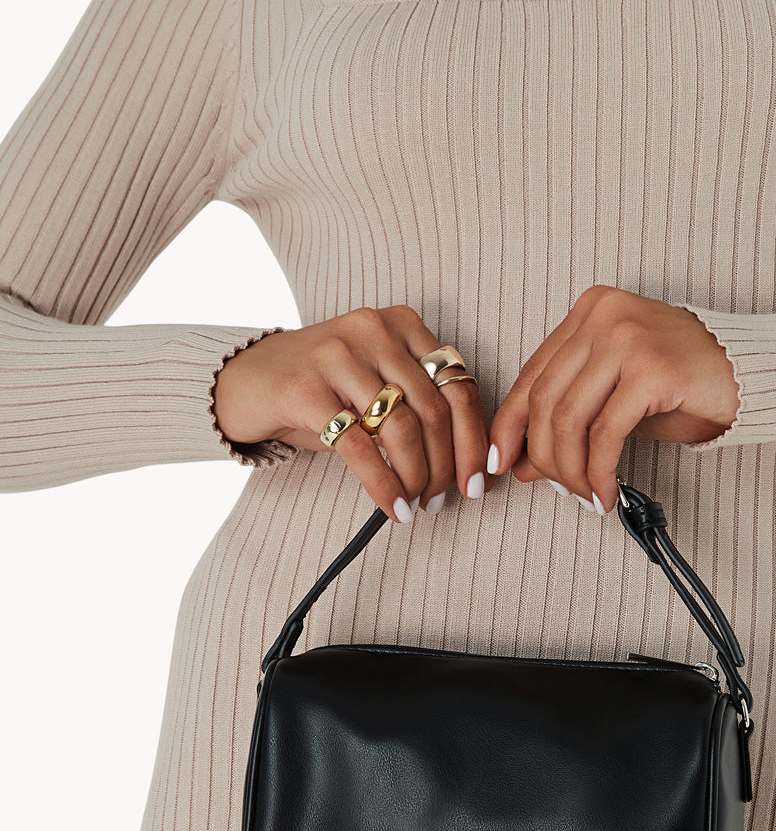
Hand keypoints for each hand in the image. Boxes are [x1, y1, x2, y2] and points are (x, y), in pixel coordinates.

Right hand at [213, 306, 498, 521]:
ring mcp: (336, 354)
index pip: (458, 384)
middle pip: (435, 409)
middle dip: (446, 465)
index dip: (473, 439)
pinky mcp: (304, 387)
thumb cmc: (319, 390)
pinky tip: (392, 506)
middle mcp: (373, 330)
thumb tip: (465, 460)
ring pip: (402, 428)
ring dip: (417, 476)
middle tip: (442, 500)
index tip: (478, 480)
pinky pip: (359, 446)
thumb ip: (418, 403)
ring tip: (416, 504)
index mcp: (402, 324)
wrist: (241, 380)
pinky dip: (383, 484)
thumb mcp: (374, 383)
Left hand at [485, 286, 739, 513]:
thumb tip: (523, 463)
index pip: (532, 374)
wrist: (755, 374)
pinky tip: (606, 491)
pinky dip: (599, 472)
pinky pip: (605, 434)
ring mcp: (627, 338)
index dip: (509, 425)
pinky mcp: (651, 369)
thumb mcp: (618, 401)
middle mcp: (603, 316)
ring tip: (586, 495)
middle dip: (545, 457)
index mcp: (590, 311)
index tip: (500, 462)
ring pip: (568, 419)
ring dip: (571, 470)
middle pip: (545, 400)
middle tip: (560, 489)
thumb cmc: (690, 383)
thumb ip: (570, 422)